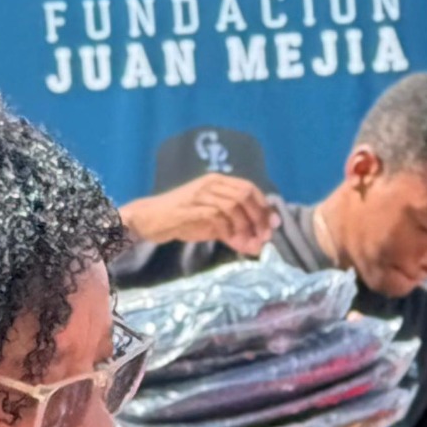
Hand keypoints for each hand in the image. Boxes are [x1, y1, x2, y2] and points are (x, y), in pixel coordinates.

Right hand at [119, 175, 277, 254]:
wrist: (153, 219)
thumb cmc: (184, 219)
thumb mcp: (214, 224)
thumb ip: (236, 230)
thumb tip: (259, 245)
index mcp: (218, 182)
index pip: (249, 188)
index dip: (264, 206)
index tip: (273, 224)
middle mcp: (211, 184)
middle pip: (244, 195)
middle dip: (259, 217)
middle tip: (264, 237)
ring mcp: (201, 194)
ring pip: (234, 205)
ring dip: (245, 226)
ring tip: (247, 242)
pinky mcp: (193, 208)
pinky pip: (218, 217)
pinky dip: (229, 231)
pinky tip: (231, 241)